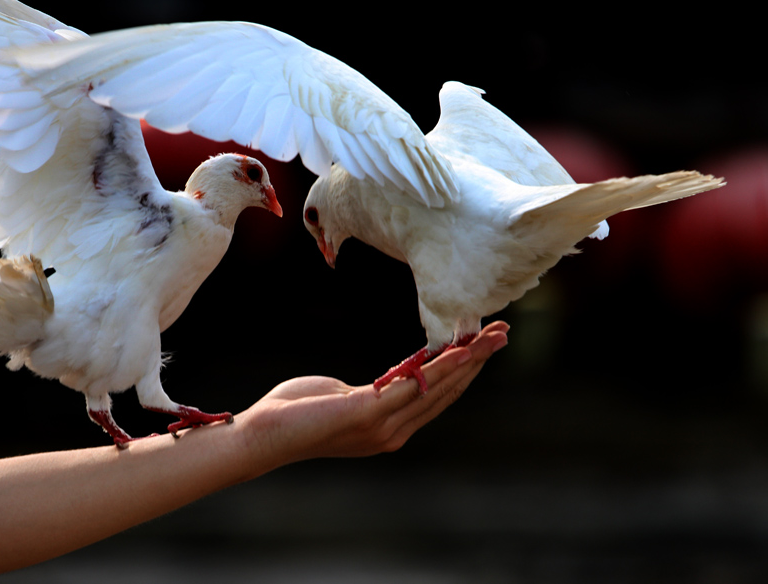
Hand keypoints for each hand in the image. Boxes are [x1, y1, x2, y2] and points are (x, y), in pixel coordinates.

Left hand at [237, 321, 508, 468]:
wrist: (264, 433)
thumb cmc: (296, 411)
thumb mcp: (344, 396)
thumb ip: (374, 392)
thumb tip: (389, 381)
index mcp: (391, 427)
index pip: (438, 396)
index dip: (465, 370)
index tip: (485, 344)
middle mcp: (394, 431)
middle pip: (448, 391)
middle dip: (476, 360)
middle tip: (503, 333)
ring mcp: (384, 425)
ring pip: (438, 387)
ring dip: (467, 359)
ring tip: (490, 336)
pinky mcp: (369, 414)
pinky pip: (414, 387)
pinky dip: (441, 367)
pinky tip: (457, 350)